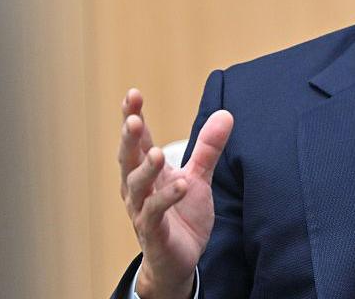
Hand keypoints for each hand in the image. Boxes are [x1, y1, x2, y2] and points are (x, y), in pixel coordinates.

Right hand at [118, 88, 233, 298]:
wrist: (179, 260)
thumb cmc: (183, 215)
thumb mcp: (199, 177)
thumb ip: (208, 148)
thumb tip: (226, 113)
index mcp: (148, 171)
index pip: (138, 140)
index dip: (133, 117)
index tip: (132, 94)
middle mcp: (138, 188)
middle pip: (128, 158)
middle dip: (129, 138)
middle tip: (133, 118)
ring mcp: (142, 211)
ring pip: (137, 186)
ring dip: (145, 168)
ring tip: (156, 153)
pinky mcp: (153, 232)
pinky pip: (155, 213)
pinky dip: (166, 199)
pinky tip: (180, 185)